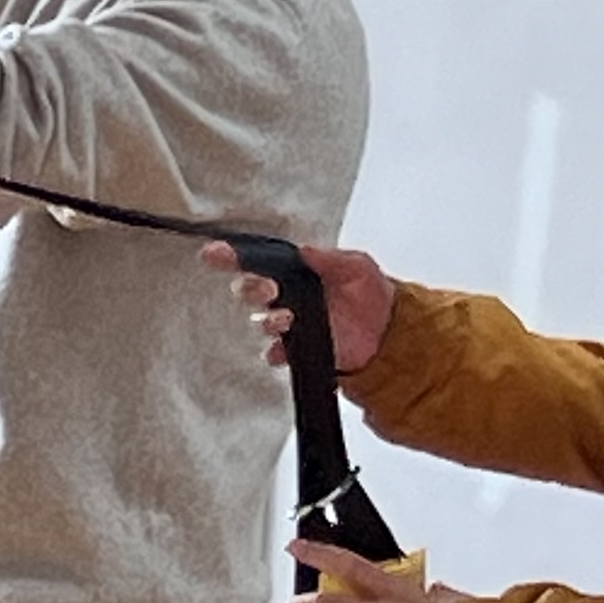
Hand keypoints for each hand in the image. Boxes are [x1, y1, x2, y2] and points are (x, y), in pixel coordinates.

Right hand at [205, 239, 394, 374]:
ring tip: (286, 319)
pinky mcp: (298, 350)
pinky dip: (276, 351)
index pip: (259, 262)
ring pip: (260, 322)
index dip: (232, 257)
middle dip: (251, 289)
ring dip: (268, 320)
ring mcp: (291, 324)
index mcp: (297, 272)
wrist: (389, 331)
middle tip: (268, 290)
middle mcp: (287, 297)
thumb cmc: (371, 293)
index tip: (214, 254)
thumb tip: (304, 250)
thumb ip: (330, 258)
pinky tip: (284, 348)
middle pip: (250, 290)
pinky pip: (275, 353)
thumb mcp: (357, 266)